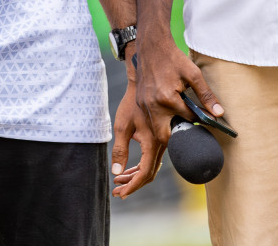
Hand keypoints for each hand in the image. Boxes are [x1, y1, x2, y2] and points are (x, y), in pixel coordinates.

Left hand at [110, 64, 160, 197]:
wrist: (143, 85)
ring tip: (118, 182)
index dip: (133, 186)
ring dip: (134, 177)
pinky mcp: (157, 139)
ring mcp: (161, 143)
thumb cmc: (131, 103)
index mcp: (153, 143)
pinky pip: (150, 159)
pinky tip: (126, 170)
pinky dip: (138, 167)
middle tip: (116, 191)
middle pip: (148, 173)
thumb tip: (116, 172)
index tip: (120, 193)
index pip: (145, 173)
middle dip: (132, 184)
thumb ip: (120, 149)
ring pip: (150, 167)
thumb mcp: (122, 126)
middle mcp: (160, 145)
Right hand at [132, 32, 224, 151]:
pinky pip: (149, 119)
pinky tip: (168, 112)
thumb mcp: (193, 74)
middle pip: (164, 136)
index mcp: (167, 99)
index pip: (189, 118)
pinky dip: (159, 120)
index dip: (201, 120)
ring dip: (167, 129)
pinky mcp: (139, 101)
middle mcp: (152, 105)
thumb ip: (206, 95)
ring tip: (180, 120)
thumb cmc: (172, 58)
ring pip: (154, 129)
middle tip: (190, 129)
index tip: (209, 120)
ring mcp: (143, 104)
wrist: (151, 46)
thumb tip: (218, 113)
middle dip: (178, 137)